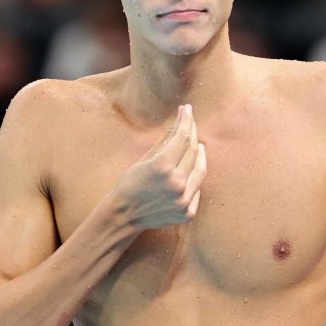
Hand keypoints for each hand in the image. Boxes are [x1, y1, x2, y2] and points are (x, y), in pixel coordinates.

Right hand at [111, 104, 206, 229]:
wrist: (124, 215)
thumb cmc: (130, 183)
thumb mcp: (145, 159)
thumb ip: (166, 140)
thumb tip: (180, 120)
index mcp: (162, 167)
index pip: (182, 137)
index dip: (186, 121)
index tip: (187, 109)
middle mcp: (176, 184)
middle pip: (193, 151)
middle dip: (192, 134)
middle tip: (190, 123)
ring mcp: (183, 201)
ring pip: (200, 170)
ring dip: (199, 155)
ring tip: (197, 145)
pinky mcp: (187, 213)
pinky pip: (197, 189)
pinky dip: (195, 177)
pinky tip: (192, 169)